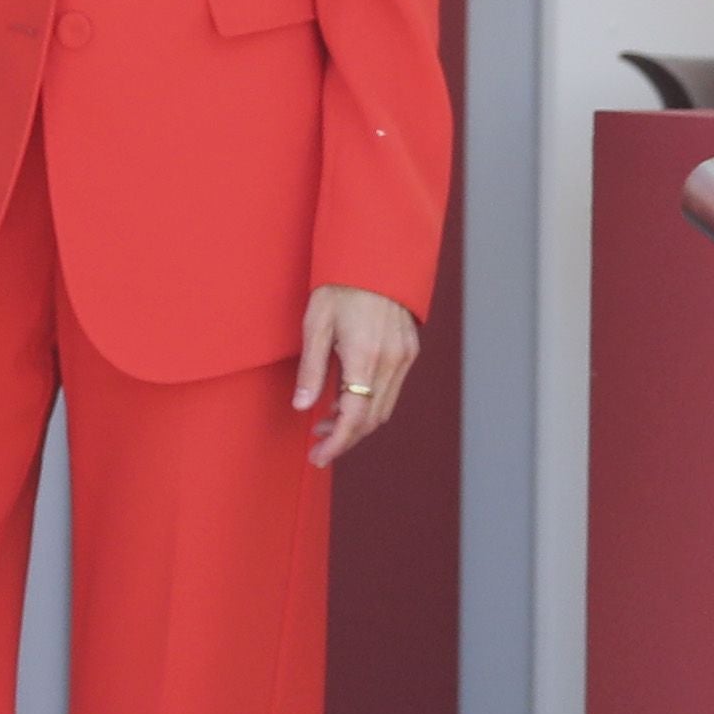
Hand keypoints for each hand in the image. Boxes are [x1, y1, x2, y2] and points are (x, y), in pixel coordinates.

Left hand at [297, 286, 420, 466]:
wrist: (375, 256)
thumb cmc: (340, 286)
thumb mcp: (315, 324)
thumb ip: (311, 369)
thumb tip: (303, 406)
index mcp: (365, 356)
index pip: (354, 417)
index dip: (336, 443)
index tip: (318, 456)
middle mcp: (391, 361)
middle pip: (371, 420)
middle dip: (344, 438)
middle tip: (317, 445)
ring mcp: (404, 357)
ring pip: (384, 409)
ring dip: (357, 423)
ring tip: (326, 421)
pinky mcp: (409, 351)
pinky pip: (392, 391)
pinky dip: (371, 404)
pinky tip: (347, 399)